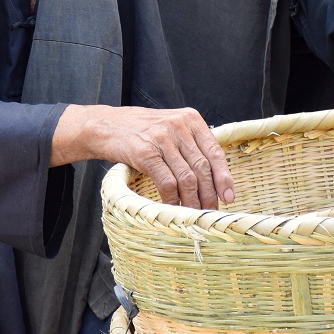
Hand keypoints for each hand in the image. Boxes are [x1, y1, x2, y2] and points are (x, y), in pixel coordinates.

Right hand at [52, 104, 233, 208]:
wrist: (105, 126)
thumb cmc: (140, 131)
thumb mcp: (169, 127)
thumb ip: (190, 143)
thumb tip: (214, 177)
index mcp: (190, 118)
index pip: (215, 151)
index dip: (224, 177)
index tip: (229, 197)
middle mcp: (178, 126)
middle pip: (203, 167)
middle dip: (209, 194)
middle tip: (211, 212)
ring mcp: (161, 138)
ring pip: (187, 177)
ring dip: (193, 201)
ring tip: (194, 214)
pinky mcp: (145, 153)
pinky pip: (167, 182)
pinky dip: (173, 200)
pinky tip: (173, 208)